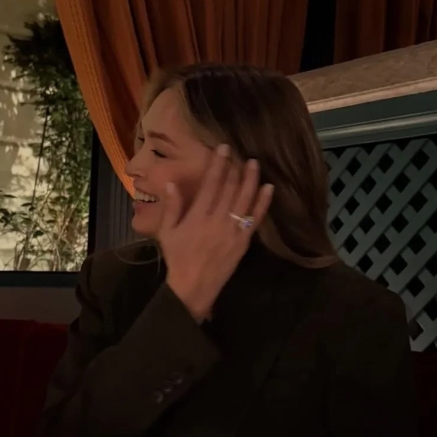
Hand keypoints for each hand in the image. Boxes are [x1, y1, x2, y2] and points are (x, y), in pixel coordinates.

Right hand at [159, 145, 273, 321]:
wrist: (193, 287)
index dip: (218, 165)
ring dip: (251, 180)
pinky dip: (262, 203)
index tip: (223, 149)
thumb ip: (172, 207)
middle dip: (235, 168)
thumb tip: (171, 183)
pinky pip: (255, 219)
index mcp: (198, 216)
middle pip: (230, 188)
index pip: (211, 184)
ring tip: (255, 164)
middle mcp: (217, 220)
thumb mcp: (167, 232)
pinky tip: (268, 189)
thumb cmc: (178, 258)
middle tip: (240, 152)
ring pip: (245, 200)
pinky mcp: (243, 242)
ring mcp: (233, 231)